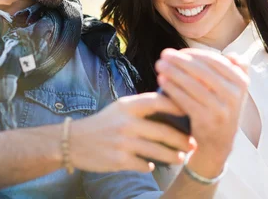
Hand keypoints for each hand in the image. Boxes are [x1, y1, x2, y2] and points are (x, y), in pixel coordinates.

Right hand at [69, 92, 193, 172]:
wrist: (73, 142)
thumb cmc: (103, 123)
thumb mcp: (120, 108)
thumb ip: (142, 107)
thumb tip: (173, 108)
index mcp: (128, 106)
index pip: (159, 101)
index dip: (178, 106)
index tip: (193, 112)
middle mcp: (127, 122)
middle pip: (164, 131)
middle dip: (182, 139)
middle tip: (194, 144)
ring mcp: (123, 142)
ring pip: (158, 151)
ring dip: (173, 156)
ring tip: (181, 158)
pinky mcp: (119, 160)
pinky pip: (144, 165)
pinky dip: (150, 166)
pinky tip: (153, 165)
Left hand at [155, 49, 249, 174]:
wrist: (218, 143)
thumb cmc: (221, 108)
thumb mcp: (234, 90)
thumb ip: (236, 70)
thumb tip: (233, 55)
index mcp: (241, 82)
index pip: (214, 61)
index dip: (194, 54)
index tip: (178, 51)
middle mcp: (234, 95)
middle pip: (202, 71)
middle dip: (180, 60)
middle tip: (164, 54)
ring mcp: (221, 109)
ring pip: (192, 85)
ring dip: (173, 72)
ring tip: (159, 65)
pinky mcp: (206, 121)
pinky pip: (186, 100)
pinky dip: (172, 88)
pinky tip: (161, 80)